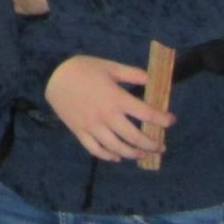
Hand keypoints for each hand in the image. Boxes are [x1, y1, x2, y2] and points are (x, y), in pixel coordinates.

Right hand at [45, 55, 172, 160]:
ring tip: (143, 154)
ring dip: (133, 154)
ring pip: (117, 148)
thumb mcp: (109, 66)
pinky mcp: (80, 132)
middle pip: (134, 137)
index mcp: (116, 98)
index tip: (171, 121)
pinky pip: (96, 150)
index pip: (146, 113)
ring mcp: (92, 127)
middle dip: (151, 144)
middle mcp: (106, 116)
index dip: (162, 119)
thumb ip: (132, 74)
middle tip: (161, 146)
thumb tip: (153, 80)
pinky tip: (118, 156)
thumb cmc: (83, 69)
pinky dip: (109, 156)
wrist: (53, 76)